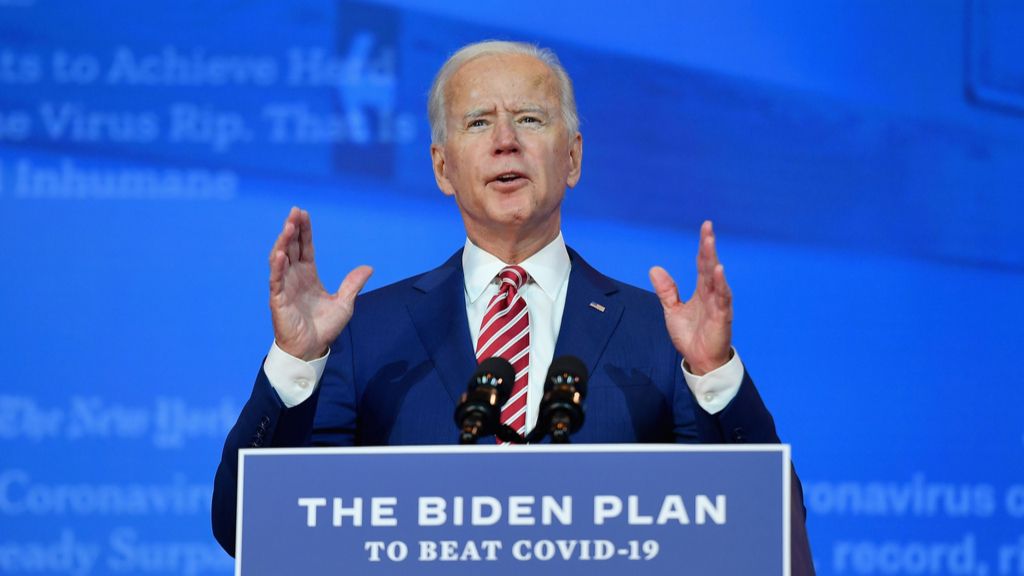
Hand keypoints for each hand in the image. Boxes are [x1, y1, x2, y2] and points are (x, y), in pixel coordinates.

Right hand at [269, 207, 372, 360]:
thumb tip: (368, 267)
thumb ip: (353, 284)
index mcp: (308, 275)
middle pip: (291, 247)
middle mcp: (294, 277)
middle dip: (293, 229)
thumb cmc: (324, 328)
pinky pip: (276, 280)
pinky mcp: (278, 299)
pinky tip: (280, 254)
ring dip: (283, 242)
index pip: (305, 247)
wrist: (312, 349)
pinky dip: (277, 266)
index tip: (303, 213)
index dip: (304, 231)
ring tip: (288, 226)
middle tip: (295, 211)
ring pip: (280, 259)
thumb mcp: (345, 303)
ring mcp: (284, 287)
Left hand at [649, 220, 732, 374]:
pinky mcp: (722, 317)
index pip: (702, 264)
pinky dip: (721, 284)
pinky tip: (719, 271)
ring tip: (710, 242)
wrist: (699, 360)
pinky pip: (722, 298)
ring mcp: (718, 304)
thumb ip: (666, 290)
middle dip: (708, 247)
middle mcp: (711, 294)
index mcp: (701, 291)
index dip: (703, 246)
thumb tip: (654, 269)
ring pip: (716, 278)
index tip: (705, 227)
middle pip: (709, 266)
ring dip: (713, 260)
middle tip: (708, 228)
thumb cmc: (690, 335)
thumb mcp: (672, 310)